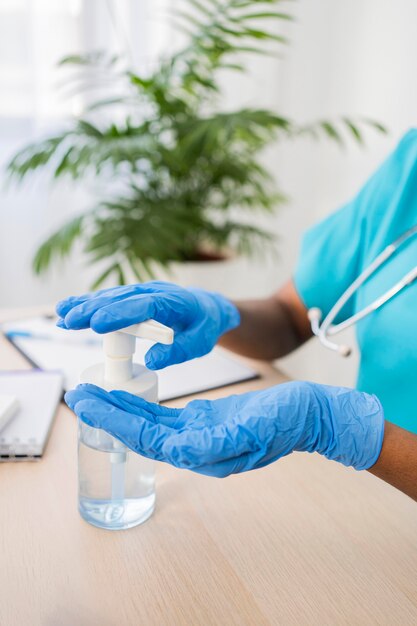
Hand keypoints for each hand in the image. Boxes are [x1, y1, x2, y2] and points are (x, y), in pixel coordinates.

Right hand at [56, 281, 239, 368]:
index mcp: (173, 301)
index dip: (120, 313)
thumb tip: (153, 362)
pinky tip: (67, 310)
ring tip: (61, 316)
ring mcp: (140, 291)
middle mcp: (153, 291)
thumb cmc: (203, 326)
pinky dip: (88, 304)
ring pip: (110, 296)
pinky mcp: (131, 297)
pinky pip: (108, 299)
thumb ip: (178, 352)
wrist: (207, 307)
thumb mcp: (200, 342)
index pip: (144, 305)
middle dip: (94, 309)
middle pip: (120, 298)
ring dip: (85, 305)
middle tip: (69, 322)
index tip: (97, 324)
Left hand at [65, 381, 384, 476]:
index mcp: (202, 453)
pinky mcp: (204, 420)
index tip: (87, 402)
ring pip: (149, 423)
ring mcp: (198, 434)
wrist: (308, 414)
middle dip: (108, 413)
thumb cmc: (285, 421)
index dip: (114, 421)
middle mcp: (194, 448)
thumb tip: (177, 451)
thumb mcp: (253, 430)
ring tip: (95, 391)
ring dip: (121, 408)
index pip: (146, 438)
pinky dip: (143, 405)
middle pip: (141, 431)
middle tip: (79, 393)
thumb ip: (216, 443)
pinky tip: (128, 395)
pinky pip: (165, 415)